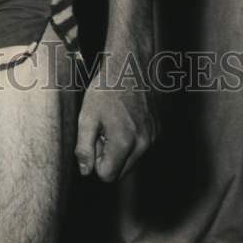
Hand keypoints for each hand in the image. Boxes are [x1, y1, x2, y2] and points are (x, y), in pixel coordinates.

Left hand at [75, 52, 158, 181]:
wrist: (129, 67)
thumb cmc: (105, 89)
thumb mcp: (87, 117)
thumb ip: (84, 148)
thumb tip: (85, 172)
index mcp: (124, 142)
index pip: (108, 175)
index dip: (96, 161)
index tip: (94, 140)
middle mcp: (143, 144)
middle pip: (121, 172)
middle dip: (109, 157)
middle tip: (102, 131)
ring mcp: (153, 138)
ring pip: (131, 161)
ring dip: (120, 149)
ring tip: (113, 123)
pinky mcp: (157, 131)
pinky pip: (141, 148)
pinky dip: (131, 141)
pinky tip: (124, 119)